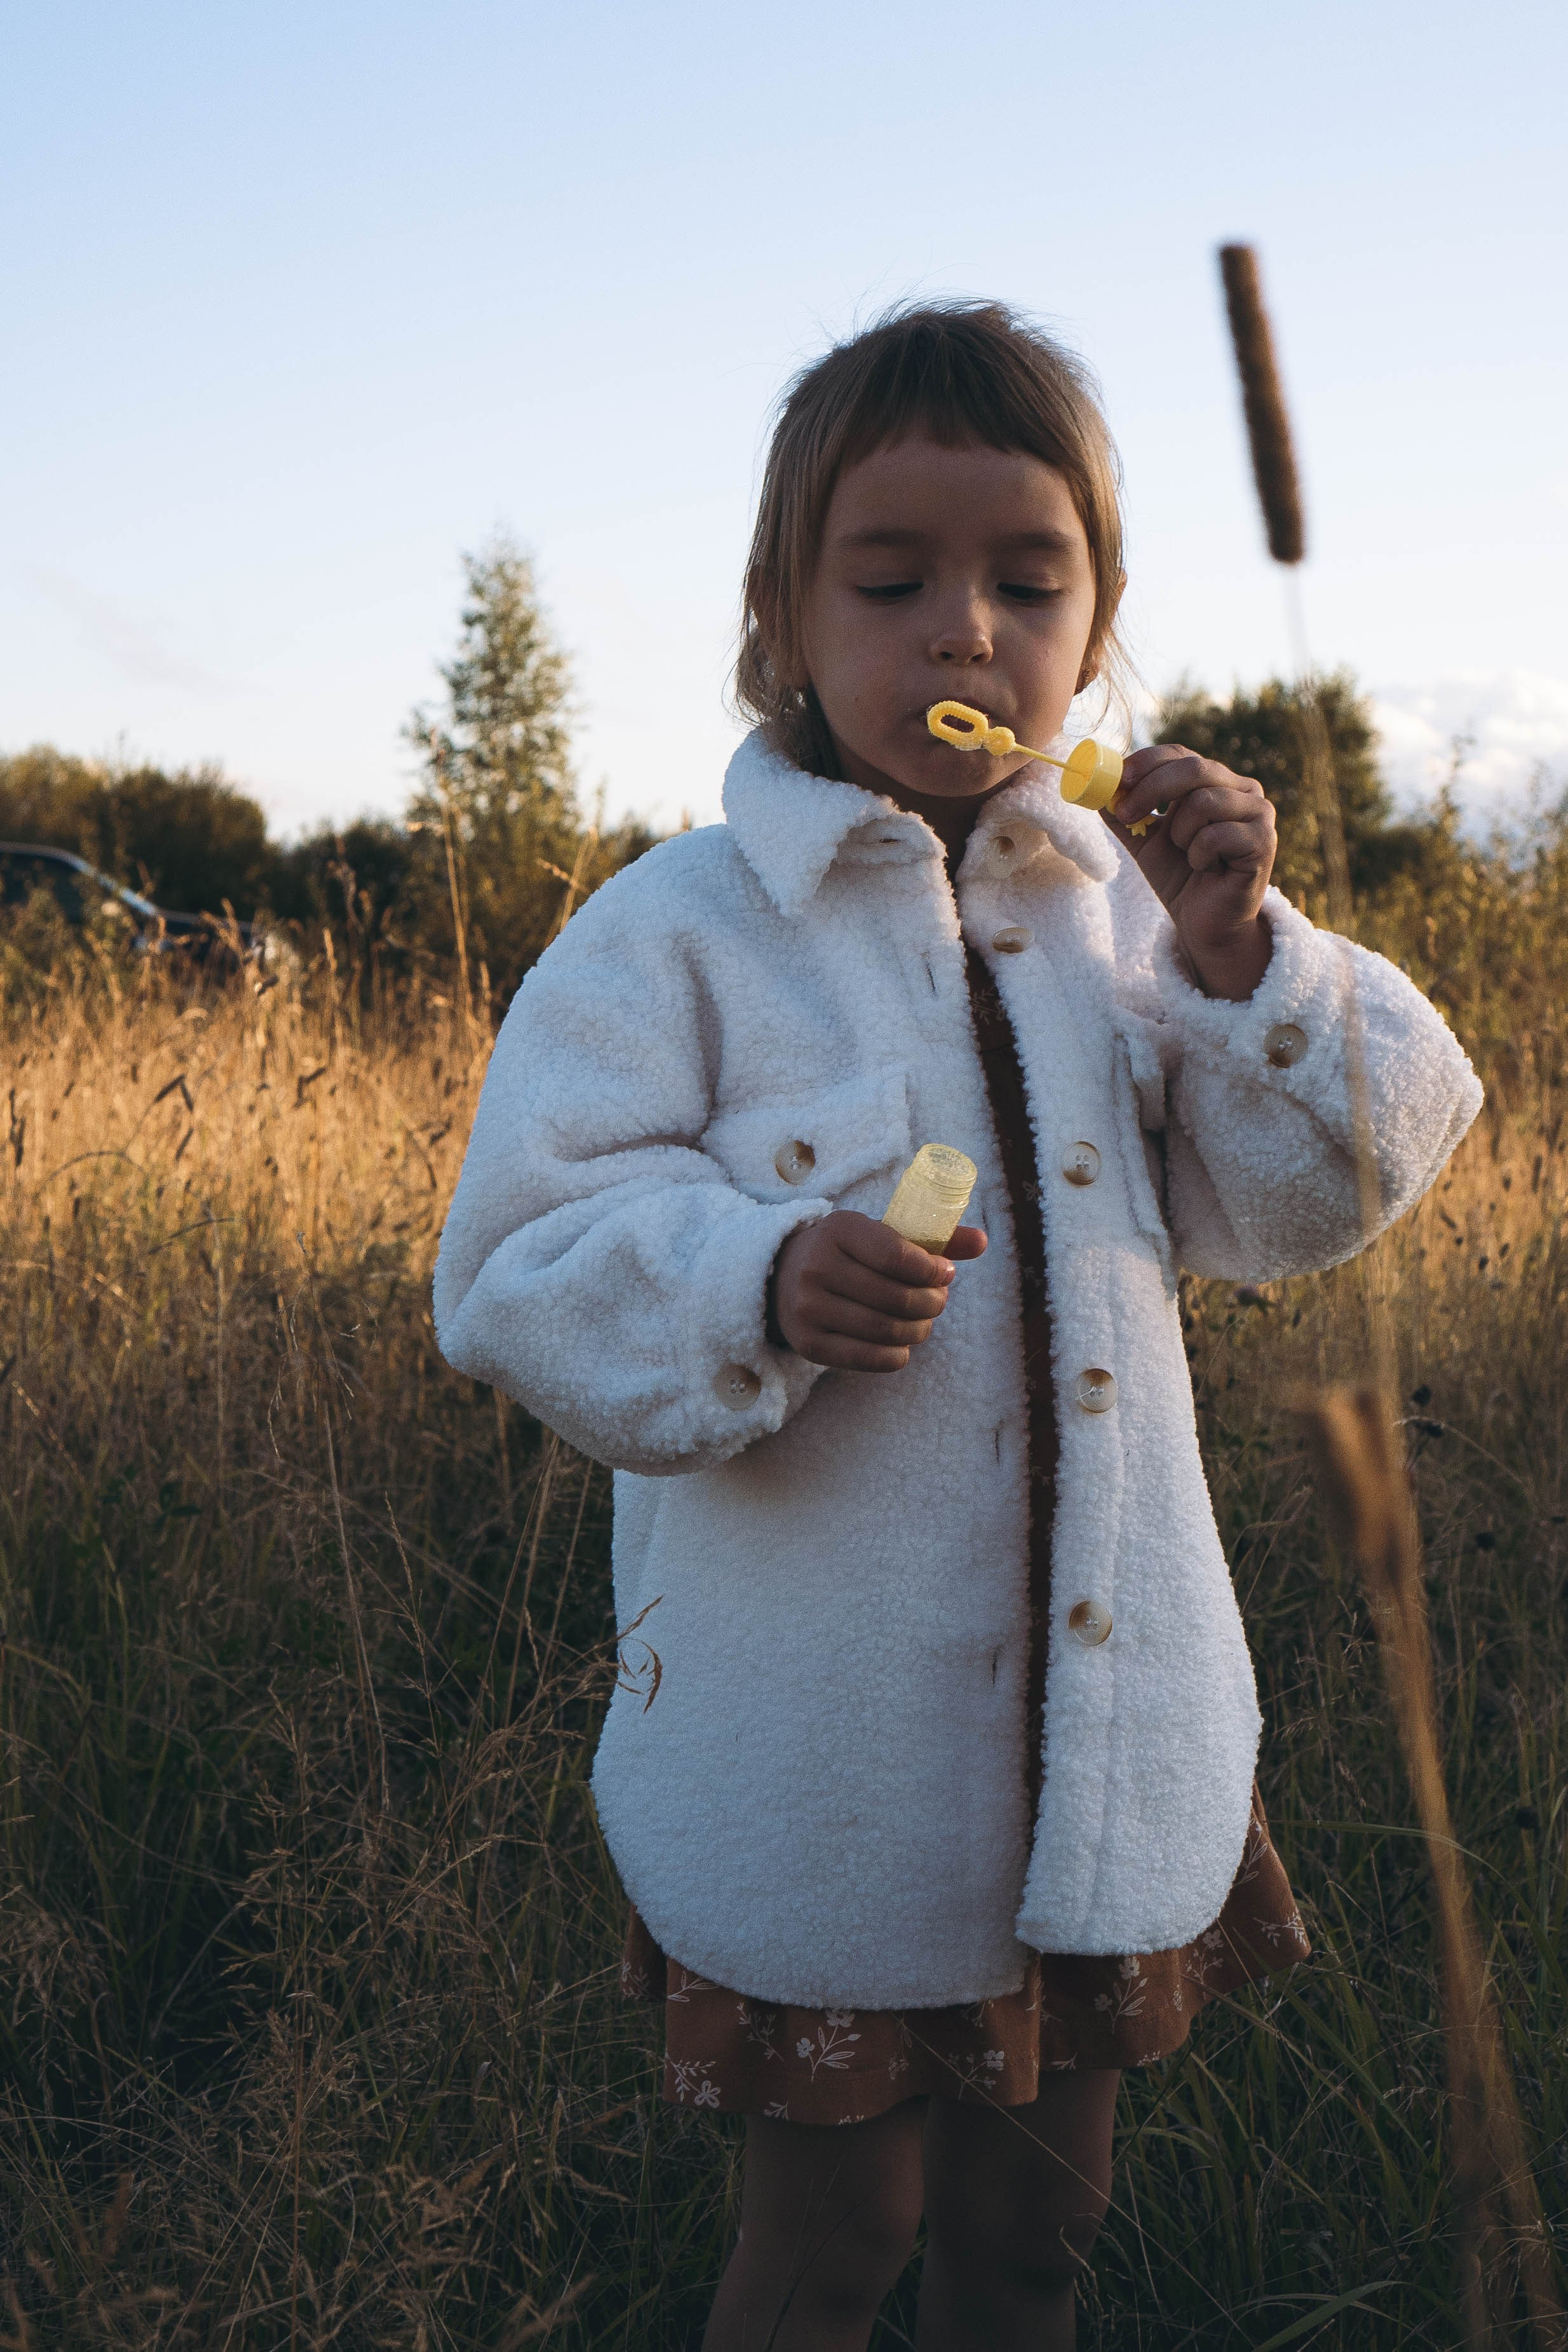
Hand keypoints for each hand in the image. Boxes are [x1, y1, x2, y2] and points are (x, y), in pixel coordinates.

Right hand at [771, 1210, 987, 1371]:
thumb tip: (983, 1241)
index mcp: (839, 1229)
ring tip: (923, 1322)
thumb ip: (931, 1239)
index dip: (933, 1270)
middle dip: (932, 1303)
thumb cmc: (849, 1253)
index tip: (946, 1274)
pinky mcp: (808, 1342)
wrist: (784, 1277)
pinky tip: (902, 1346)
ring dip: (919, 1330)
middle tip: (938, 1301)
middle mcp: (817, 1266)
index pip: (898, 1256)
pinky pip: (869, 1358)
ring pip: (887, 1330)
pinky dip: (897, 1355)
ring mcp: (809, 1307)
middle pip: (898, 1298)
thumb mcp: (881, 1234)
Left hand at [1105, 745, 1277, 1000]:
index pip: (1181, 755)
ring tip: (1186, 854)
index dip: (1147, 762)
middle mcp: (1244, 789)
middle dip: (1151, 790)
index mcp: (1216, 781)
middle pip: (1193, 769)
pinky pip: (1216, 835)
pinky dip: (1199, 855)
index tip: (1119, 779)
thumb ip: (1125, 813)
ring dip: (1180, 833)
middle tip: (1125, 814)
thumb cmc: (1180, 877)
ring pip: (1204, 802)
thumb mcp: (1145, 840)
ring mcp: (1259, 813)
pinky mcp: (1264, 841)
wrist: (1204, 923)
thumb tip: (1097, 788)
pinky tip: (1207, 868)